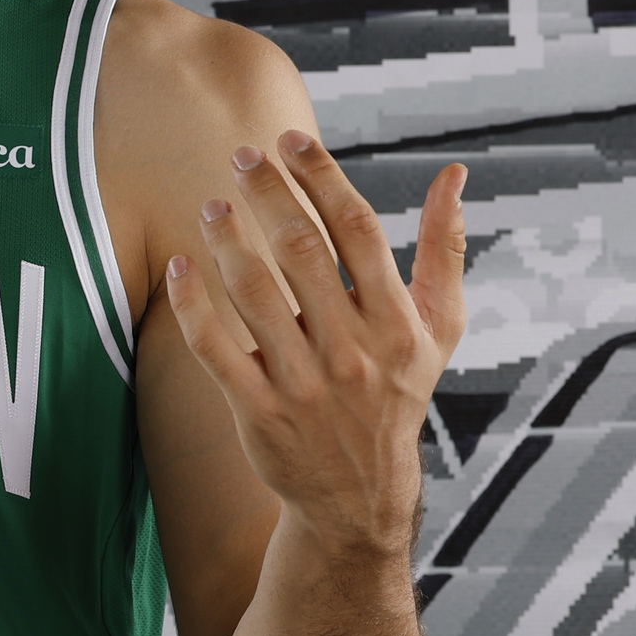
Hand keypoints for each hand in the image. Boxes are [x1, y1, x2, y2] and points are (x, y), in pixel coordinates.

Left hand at [166, 130, 467, 551]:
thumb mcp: (440, 329)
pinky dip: (193, 304)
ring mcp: (303, 383)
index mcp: (397, 322)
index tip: (291, 139)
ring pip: (254, 294)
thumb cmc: (398, 395)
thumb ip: (445, 249)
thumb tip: (454, 174)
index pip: (358, 230)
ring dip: (228, 240)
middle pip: (301, 250)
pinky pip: (215, 349)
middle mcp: (352, 350)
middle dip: (268, 194)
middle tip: (240, 155)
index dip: (321, 177)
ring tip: (211, 205)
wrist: (359, 496)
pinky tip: (180, 266)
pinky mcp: (259, 412)